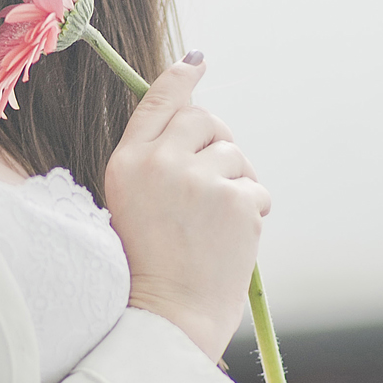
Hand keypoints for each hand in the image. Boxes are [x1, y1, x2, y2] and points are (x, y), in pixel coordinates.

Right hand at [104, 56, 269, 362]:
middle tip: (214, 182)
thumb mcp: (132, 207)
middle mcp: (160, 163)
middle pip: (204, 120)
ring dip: (236, 183)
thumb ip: (156, 164)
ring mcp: (199, 180)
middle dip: (217, 143)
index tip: (196, 64)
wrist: (169, 318)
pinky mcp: (235, 200)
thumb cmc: (150, 271)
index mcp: (125, 164)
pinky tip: (230, 241)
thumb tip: (197, 121)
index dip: (179, 81)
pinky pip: (257, 189)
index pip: (156, 103)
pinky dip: (252, 213)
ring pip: (235, 155)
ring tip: (215, 226)